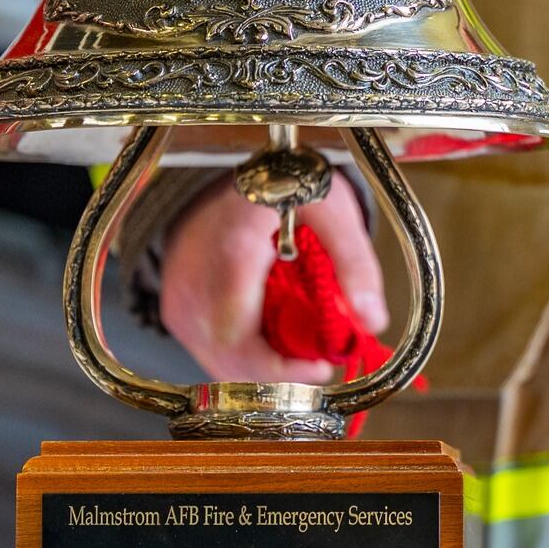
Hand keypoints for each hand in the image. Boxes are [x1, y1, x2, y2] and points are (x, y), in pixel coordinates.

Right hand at [160, 175, 388, 382]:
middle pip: (229, 359)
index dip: (279, 366)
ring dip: (262, 369)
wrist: (228, 174)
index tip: (321, 367)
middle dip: (279, 373)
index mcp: (233, 253)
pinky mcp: (175, 310)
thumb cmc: (280, 186)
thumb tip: (372, 320)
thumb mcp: (330, 209)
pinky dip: (242, 357)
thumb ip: (355, 263)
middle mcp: (193, 283)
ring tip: (297, 351)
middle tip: (316, 363)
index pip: (239, 334)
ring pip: (217, 363)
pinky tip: (270, 341)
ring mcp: (179, 300)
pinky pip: (207, 352)